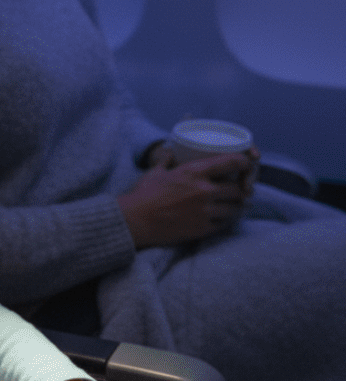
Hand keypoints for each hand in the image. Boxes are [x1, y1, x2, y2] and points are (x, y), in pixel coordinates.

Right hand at [117, 152, 252, 247]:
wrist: (135, 221)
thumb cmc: (143, 195)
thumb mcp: (155, 172)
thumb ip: (166, 161)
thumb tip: (169, 151)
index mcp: (194, 172)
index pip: (231, 162)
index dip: (243, 163)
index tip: (246, 165)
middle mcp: (204, 191)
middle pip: (237, 189)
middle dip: (240, 190)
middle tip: (239, 190)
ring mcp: (204, 211)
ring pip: (234, 209)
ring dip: (236, 207)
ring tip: (234, 206)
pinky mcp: (202, 229)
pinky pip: (224, 224)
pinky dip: (225, 221)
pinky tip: (223, 219)